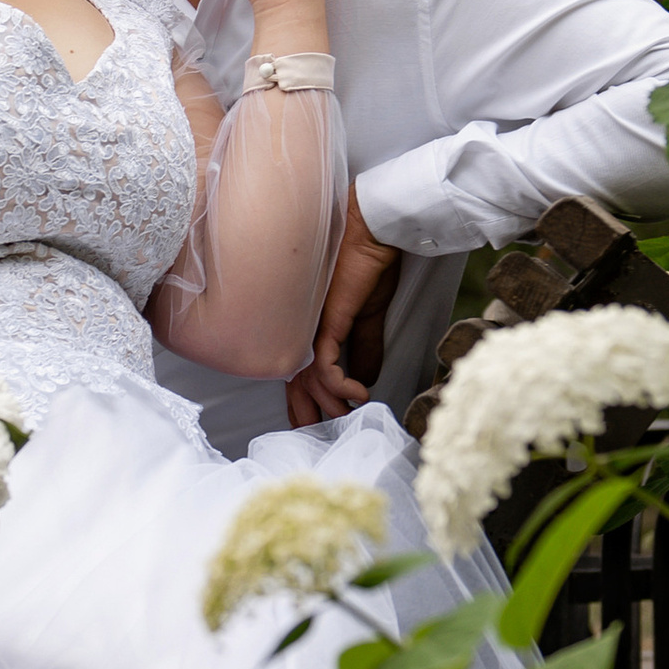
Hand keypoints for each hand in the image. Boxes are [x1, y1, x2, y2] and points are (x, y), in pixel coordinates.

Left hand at [288, 191, 400, 425]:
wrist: (374, 235)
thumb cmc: (369, 266)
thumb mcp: (368, 316)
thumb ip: (364, 347)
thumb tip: (366, 378)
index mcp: (310, 328)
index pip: (298, 371)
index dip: (301, 399)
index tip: (310, 422)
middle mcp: (303, 329)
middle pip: (294, 381)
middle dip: (304, 413)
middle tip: (314, 434)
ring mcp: (311, 327)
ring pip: (308, 379)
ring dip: (330, 403)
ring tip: (348, 416)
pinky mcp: (326, 323)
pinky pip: (324, 367)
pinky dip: (341, 386)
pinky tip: (359, 394)